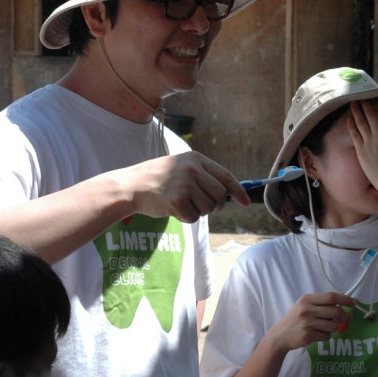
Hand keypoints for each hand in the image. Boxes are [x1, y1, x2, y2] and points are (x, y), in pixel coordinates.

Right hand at [125, 152, 249, 222]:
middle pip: (220, 195)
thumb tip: (228, 192)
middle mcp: (192, 169)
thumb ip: (203, 175)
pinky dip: (186, 218)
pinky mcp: (177, 200)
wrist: (131, 185)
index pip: (225, 176)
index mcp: (195, 159)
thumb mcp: (180, 167)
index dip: (238, 190)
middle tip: (200, 205)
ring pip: (209, 208)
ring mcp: (184, 184)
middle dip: (214, 205)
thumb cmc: (157, 179)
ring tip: (182, 203)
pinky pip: (194, 217)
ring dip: (198, 211)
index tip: (246, 201)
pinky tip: (173, 209)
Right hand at [265, 292, 355, 351]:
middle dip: (343, 316)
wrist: (280, 335)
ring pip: (333, 326)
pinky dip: (325, 336)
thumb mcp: (305, 305)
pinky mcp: (308, 336)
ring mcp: (307, 323)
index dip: (345, 299)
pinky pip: (326, 336)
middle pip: (335, 311)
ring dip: (333, 328)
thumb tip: (342, 296)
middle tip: (343, 319)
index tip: (353, 303)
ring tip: (324, 328)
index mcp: (307, 299)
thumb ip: (321, 301)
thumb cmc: (295, 319)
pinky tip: (317, 334)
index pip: (331, 297)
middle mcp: (307, 310)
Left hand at [347, 100, 377, 196]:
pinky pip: (354, 134)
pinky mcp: (362, 151)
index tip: (372, 99)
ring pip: (361, 122)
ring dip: (356, 111)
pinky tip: (348, 118)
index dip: (376, 105)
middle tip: (360, 97)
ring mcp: (370, 143)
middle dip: (365, 104)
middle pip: (371, 115)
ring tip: (352, 103)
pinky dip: (351, 124)